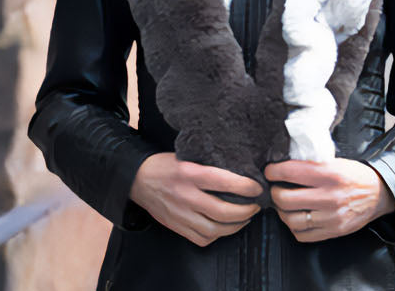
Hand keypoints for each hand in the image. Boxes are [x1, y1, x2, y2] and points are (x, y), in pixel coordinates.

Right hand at [129, 153, 262, 246]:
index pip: (225, 181)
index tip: (257, 187)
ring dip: (236, 225)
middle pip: (223, 211)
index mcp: (190, 173)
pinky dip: (218, 235)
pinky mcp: (177, 227)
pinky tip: (224, 227)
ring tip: (245, 217)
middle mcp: (186, 195)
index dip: (246, 187)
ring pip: (215, 229)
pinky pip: (203, 238)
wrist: (137, 180)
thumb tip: (241, 171)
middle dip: (246, 211)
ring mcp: (181, 214)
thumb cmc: (166, 166)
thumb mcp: (187, 156)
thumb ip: (210, 165)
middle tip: (256, 205)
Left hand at [265, 158, 394, 243]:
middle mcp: (330, 196)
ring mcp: (331, 216)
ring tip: (284, 205)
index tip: (270, 172)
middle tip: (275, 189)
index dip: (273, 171)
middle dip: (275, 193)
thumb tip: (282, 166)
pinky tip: (297, 218)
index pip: (290, 172)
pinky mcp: (333, 231)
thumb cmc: (354, 175)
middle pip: (285, 199)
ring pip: (291, 220)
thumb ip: (311, 165)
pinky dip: (294, 227)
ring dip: (282, 212)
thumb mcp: (335, 162)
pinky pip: (302, 235)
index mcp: (329, 174)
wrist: (378, 193)